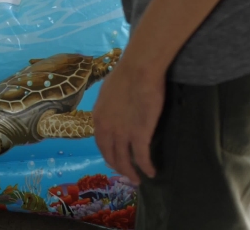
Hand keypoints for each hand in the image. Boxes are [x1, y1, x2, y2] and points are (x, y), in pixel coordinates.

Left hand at [92, 51, 165, 182]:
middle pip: (111, 155)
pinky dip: (146, 168)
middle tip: (126, 175)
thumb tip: (114, 109)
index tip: (114, 160)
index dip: (108, 154)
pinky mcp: (139, 135)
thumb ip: (109, 105)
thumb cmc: (125, 74)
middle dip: (118, 168)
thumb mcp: (107, 92)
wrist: (138, 69)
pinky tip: (152, 172)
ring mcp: (122, 133)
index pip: (101, 143)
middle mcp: (106, 129)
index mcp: (98, 118)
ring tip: (138, 180)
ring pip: (125, 161)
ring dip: (131, 173)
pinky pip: (142, 157)